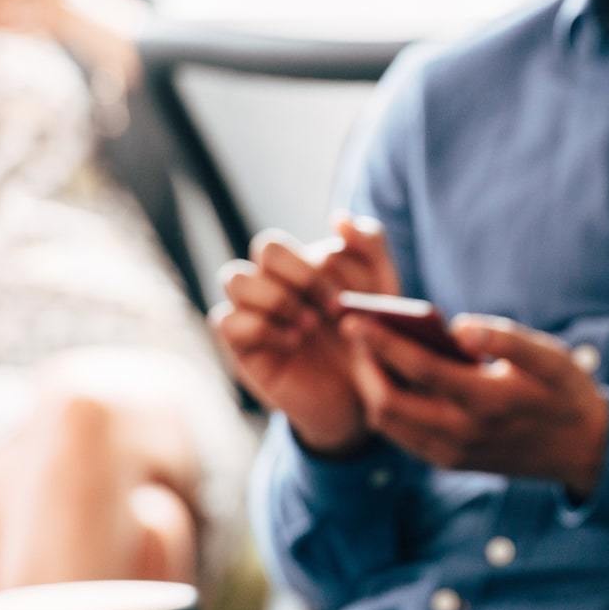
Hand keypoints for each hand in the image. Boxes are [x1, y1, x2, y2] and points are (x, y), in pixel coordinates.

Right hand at [210, 217, 397, 455]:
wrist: (365, 391)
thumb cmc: (371, 336)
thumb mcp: (383, 288)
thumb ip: (370, 244)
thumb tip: (338, 218)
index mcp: (299, 265)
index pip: (282, 241)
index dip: (311, 265)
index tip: (344, 299)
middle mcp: (272, 283)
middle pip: (263, 247)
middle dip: (300, 275)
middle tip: (331, 310)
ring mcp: (254, 313)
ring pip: (233, 277)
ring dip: (277, 298)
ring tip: (310, 327)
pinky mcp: (244, 348)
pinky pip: (225, 320)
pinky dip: (263, 328)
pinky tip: (294, 344)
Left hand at [342, 313, 608, 497]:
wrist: (582, 449)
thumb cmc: (565, 392)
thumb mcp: (549, 357)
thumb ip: (506, 338)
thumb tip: (459, 326)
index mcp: (487, 401)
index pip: (419, 369)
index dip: (382, 343)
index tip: (355, 319)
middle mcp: (463, 433)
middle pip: (387, 402)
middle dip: (364, 366)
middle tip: (355, 333)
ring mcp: (453, 453)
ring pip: (388, 423)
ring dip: (370, 387)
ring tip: (367, 353)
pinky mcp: (449, 462)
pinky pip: (401, 436)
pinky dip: (385, 407)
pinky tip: (390, 380)